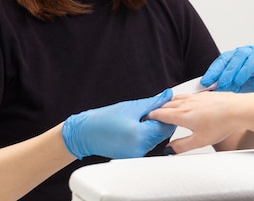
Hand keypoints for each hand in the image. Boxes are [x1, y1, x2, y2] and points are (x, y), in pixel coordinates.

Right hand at [62, 89, 176, 158]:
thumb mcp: (132, 107)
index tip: (164, 106)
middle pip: (162, 133)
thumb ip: (153, 102)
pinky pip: (147, 144)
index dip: (167, 114)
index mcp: (140, 135)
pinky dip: (145, 135)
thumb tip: (167, 96)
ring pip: (155, 139)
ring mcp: (137, 155)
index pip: (166, 125)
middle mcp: (140, 149)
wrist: (85, 134)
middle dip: (160, 120)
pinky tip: (135, 127)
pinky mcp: (134, 157)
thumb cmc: (103, 119)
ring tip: (139, 118)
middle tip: (149, 110)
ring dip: (153, 128)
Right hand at [148, 92, 241, 153]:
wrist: (237, 109)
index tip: (146, 119)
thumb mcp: (199, 141)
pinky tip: (184, 102)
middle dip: (157, 110)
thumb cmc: (221, 123)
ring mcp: (195, 97)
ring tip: (165, 107)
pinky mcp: (203, 94)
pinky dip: (179, 99)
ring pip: (175, 98)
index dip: (151, 117)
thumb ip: (181, 146)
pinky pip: (186, 95)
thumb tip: (170, 149)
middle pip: (165, 105)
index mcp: (182, 115)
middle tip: (152, 115)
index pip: (160, 114)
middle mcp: (186, 103)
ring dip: (167, 103)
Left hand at [202, 45, 253, 100]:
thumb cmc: (252, 92)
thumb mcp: (233, 89)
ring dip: (244, 69)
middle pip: (238, 56)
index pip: (224, 59)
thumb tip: (204, 90)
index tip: (206, 81)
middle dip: (229, 70)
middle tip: (221, 83)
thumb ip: (222, 86)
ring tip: (237, 82)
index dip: (214, 70)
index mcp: (238, 57)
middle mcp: (251, 53)